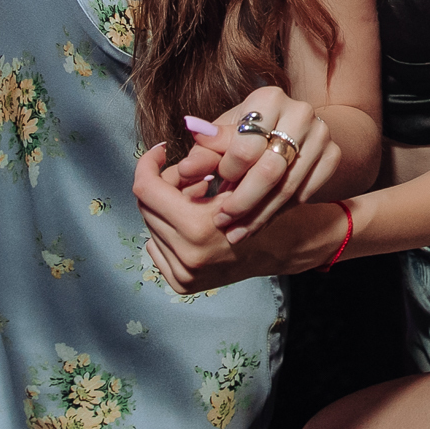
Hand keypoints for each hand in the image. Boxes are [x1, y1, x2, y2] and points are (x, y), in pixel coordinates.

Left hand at [134, 166, 344, 291]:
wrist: (283, 246)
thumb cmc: (264, 201)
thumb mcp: (238, 174)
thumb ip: (202, 157)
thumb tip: (168, 145)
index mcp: (198, 227)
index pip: (146, 188)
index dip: (148, 162)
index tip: (161, 150)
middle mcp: (187, 255)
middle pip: (146, 205)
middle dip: (163, 183)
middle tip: (190, 175)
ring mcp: (184, 273)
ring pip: (151, 225)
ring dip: (168, 206)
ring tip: (198, 196)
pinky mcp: (182, 284)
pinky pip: (157, 247)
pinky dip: (169, 229)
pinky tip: (194, 219)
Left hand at [178, 87, 341, 240]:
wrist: (289, 130)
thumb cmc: (247, 132)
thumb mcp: (223, 137)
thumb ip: (204, 153)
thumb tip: (184, 169)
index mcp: (269, 98)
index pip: (247, 145)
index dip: (228, 171)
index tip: (216, 184)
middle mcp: (300, 112)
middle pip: (271, 169)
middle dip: (243, 201)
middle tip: (222, 221)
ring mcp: (321, 134)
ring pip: (289, 187)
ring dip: (259, 214)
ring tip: (237, 231)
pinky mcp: (333, 155)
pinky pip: (306, 193)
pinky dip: (281, 211)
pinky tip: (261, 220)